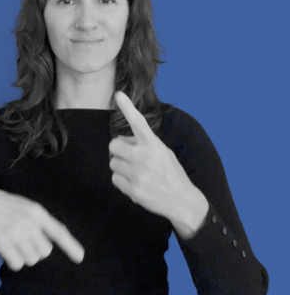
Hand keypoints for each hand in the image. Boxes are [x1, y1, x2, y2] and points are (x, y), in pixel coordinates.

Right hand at [0, 186, 83, 270]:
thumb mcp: (23, 208)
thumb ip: (37, 224)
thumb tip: (46, 248)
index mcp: (36, 212)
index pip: (58, 231)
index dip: (71, 246)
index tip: (80, 258)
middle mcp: (29, 221)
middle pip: (44, 252)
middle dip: (34, 252)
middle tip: (20, 244)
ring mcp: (16, 231)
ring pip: (31, 259)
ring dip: (21, 257)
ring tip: (10, 245)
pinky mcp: (2, 240)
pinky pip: (17, 263)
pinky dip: (12, 262)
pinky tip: (5, 252)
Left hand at [109, 91, 208, 238]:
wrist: (181, 199)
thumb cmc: (170, 173)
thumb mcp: (163, 153)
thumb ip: (145, 145)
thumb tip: (123, 142)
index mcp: (154, 145)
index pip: (138, 122)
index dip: (127, 108)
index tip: (118, 95)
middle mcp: (145, 157)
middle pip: (114, 146)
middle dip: (118, 150)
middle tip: (128, 156)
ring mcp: (138, 174)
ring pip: (112, 163)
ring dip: (120, 166)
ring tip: (135, 171)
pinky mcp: (133, 189)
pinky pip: (114, 179)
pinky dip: (121, 181)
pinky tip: (134, 183)